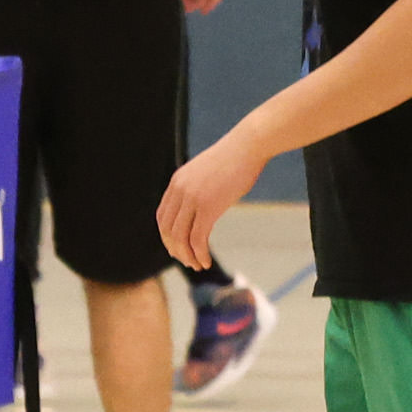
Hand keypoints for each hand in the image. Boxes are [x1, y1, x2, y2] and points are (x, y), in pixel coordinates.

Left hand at [154, 135, 267, 274]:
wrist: (248, 146)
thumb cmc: (234, 159)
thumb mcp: (207, 172)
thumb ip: (198, 187)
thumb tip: (201, 204)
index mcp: (177, 182)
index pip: (162, 216)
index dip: (167, 236)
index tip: (177, 248)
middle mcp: (180, 190)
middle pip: (167, 229)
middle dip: (175, 249)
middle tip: (187, 261)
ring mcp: (193, 198)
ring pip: (180, 237)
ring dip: (187, 255)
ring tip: (197, 265)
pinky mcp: (209, 207)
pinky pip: (198, 238)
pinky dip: (200, 254)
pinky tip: (206, 262)